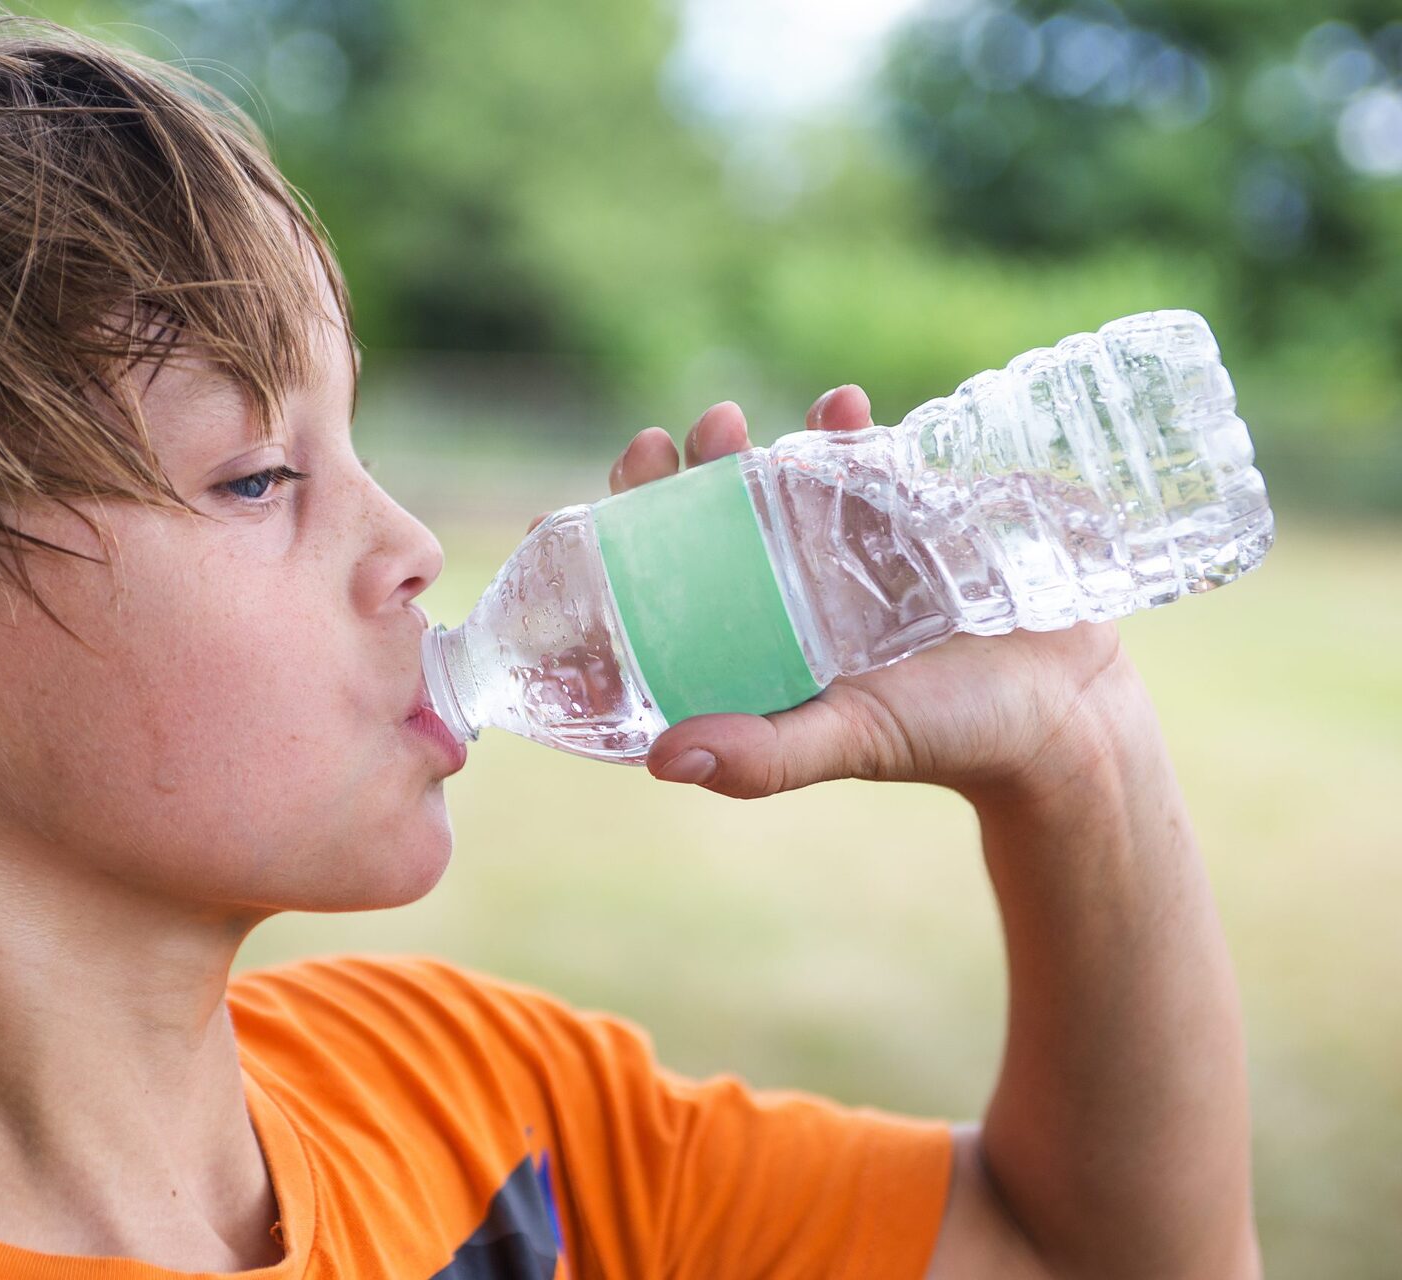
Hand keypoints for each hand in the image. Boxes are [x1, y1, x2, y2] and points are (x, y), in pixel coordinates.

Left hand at [537, 391, 1140, 801]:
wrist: (1070, 707)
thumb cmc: (950, 736)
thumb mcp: (853, 741)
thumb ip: (769, 756)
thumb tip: (663, 761)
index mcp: (747, 646)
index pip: (659, 587)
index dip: (619, 543)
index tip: (583, 508)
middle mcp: (779, 591)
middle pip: (701, 518)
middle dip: (680, 472)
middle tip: (687, 442)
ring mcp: (836, 546)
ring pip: (770, 479)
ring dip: (749, 444)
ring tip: (741, 427)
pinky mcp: (897, 512)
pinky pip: (857, 456)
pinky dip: (843, 426)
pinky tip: (840, 406)